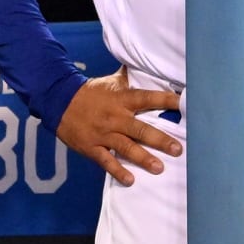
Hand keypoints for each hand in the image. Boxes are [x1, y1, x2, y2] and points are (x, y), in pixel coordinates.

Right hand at [56, 69, 182, 186]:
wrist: (59, 101)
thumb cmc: (90, 92)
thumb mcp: (110, 82)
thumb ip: (128, 77)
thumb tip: (143, 63)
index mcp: (122, 99)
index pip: (148, 98)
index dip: (166, 101)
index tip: (184, 105)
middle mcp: (116, 117)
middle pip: (140, 129)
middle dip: (160, 139)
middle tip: (178, 149)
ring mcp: (104, 134)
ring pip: (126, 147)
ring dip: (143, 158)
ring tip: (160, 168)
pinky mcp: (92, 147)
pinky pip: (106, 161)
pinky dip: (118, 171)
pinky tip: (130, 180)